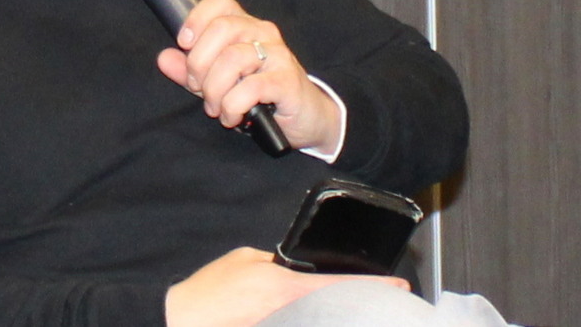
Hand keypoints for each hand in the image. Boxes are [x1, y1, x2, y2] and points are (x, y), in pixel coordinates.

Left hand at [155, 0, 339, 153]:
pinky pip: (250, 87)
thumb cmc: (260, 95)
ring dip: (215, 90)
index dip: (196, 18)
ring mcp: (277, 55)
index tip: (184, 44)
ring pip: (232, 59)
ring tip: (216, 108)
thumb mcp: (219, 81)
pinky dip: (232, 105)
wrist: (305, 118)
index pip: (220, 2)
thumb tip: (164, 58)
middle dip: (199, 63)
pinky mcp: (286, 80)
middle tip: (198, 89)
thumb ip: (191, 69)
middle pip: (221, 30)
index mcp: (245, 26)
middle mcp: (263, 33)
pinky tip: (233, 116)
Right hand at [164, 247, 408, 326]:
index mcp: (282, 285)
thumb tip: (293, 270)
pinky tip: (318, 320)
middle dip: (360, 307)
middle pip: (336, 311)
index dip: (372, 286)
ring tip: (354, 314)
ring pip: (320, 324)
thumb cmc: (209, 290)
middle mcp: (286, 312)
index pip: (338, 285)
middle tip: (380, 305)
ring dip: (336, 319)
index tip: (398, 286)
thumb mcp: (244, 261)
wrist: (182, 320)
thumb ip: (274, 264)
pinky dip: (312, 324)